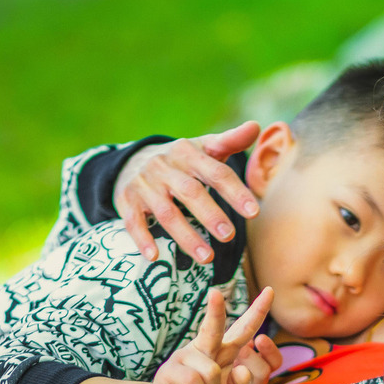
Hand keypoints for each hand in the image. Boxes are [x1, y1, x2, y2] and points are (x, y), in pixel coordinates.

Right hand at [114, 122, 261, 263]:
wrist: (133, 160)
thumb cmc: (181, 160)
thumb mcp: (203, 147)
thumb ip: (230, 141)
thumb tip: (256, 126)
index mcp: (188, 152)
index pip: (216, 172)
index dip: (235, 192)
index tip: (254, 212)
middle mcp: (164, 166)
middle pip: (191, 192)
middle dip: (211, 215)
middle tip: (230, 237)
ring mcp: (144, 184)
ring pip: (166, 212)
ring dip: (186, 236)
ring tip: (207, 257)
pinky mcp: (127, 200)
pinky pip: (133, 222)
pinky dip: (143, 239)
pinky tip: (154, 256)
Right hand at [143, 287, 281, 383]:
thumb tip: (242, 370)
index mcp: (224, 350)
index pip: (243, 329)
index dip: (257, 311)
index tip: (270, 291)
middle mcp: (205, 348)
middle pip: (214, 327)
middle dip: (215, 310)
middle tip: (215, 292)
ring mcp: (186, 356)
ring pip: (210, 370)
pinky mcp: (170, 370)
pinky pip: (195, 381)